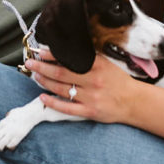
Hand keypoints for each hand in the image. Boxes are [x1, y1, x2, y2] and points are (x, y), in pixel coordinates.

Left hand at [25, 52, 139, 123]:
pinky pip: (67, 108)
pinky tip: (43, 97)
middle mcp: (93, 81)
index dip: (52, 55)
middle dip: (42, 68)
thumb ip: (88, 58)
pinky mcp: (89, 111)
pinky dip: (53, 103)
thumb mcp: (106, 63)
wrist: (133, 102)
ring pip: (61, 89)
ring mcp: (91, 97)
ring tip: (35, 76)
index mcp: (97, 66)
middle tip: (30, 64)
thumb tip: (67, 51)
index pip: (69, 59)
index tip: (40, 51)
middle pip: (61, 74)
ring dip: (45, 82)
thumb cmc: (118, 81)